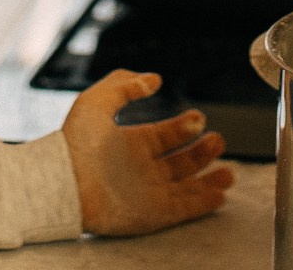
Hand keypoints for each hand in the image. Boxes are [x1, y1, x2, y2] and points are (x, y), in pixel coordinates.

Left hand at [64, 71, 231, 236]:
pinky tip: (219, 195)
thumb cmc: (74, 143)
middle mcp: (141, 169)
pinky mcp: (152, 214)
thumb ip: (123, 84)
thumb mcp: (96, 101)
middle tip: (218, 140)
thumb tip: (153, 78)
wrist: (64, 184)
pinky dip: (202, 204)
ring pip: (186, 187)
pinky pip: (183, 209)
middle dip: (201, 151)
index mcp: (130, 143)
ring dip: (208, 179)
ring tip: (228, 172)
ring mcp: (148, 193)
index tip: (198, 118)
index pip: (164, 135)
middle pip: (180, 161)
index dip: (183, 127)